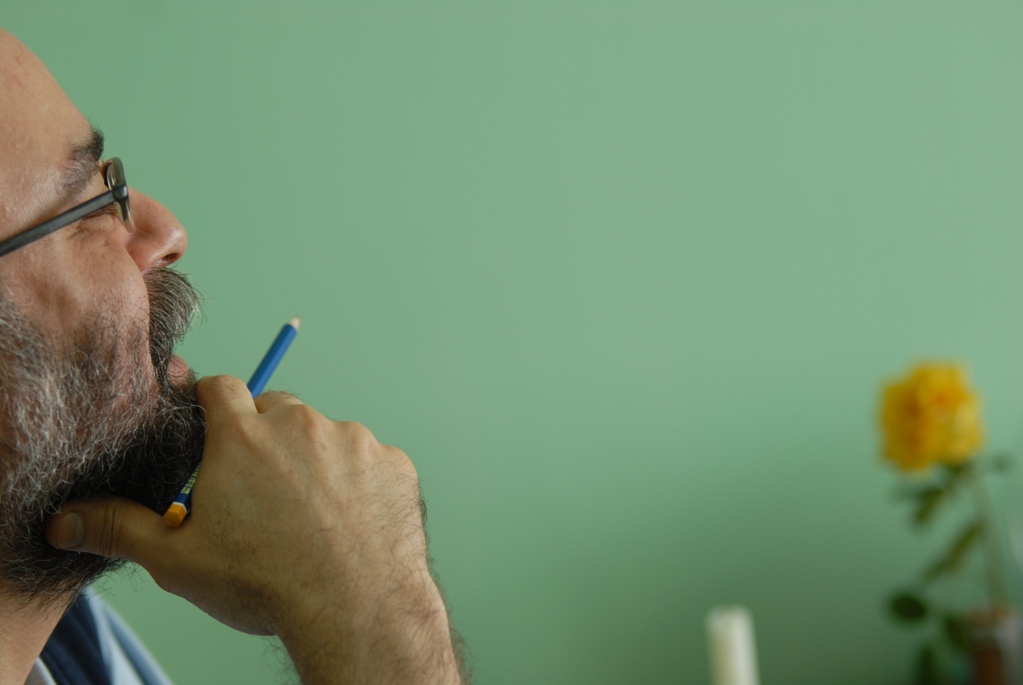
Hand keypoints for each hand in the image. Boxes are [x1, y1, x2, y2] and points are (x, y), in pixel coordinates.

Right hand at [47, 375, 460, 682]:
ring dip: (313, 461)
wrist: (354, 608)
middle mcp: (300, 424)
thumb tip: (68, 518)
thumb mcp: (177, 560)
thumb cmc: (266, 584)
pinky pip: (369, 461)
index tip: (209, 422)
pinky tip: (349, 523)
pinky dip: (358, 482)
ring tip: (308, 516)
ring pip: (324, 436)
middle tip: (259, 489)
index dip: (210, 402)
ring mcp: (352, 441)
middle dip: (264, 436)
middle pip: (275, 408)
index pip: (219, 387)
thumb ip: (120, 527)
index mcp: (243, 436)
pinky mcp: (392, 462)